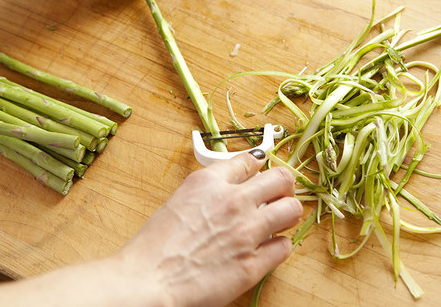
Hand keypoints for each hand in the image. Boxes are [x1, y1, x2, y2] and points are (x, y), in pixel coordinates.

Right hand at [118, 150, 302, 306]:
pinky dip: (279, 246)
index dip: (259, 165)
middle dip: (283, 185)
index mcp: (209, 182)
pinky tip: (268, 247)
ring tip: (278, 220)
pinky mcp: (254, 264)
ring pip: (292, 209)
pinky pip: (284, 247)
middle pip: (281, 178)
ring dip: (287, 213)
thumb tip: (227, 190)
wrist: (148, 280)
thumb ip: (207, 191)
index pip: (249, 161)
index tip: (261, 170)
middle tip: (279, 194)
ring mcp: (247, 232)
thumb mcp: (179, 201)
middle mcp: (233, 201)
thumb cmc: (154, 246)